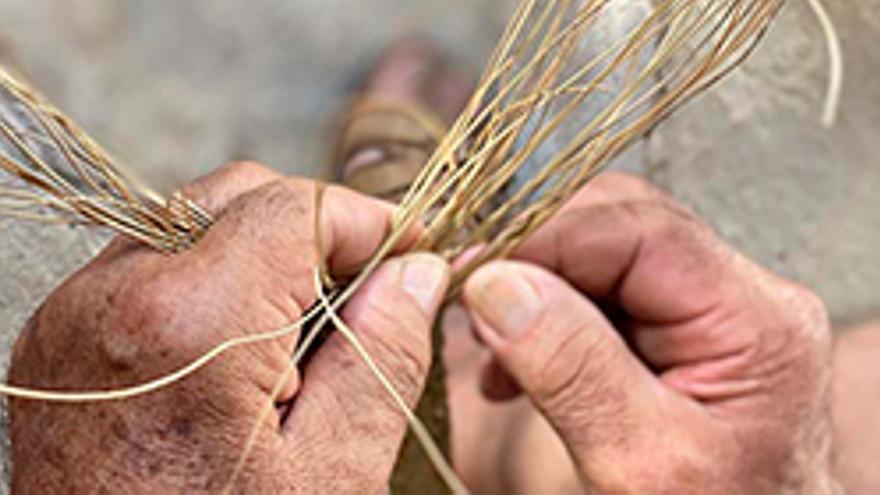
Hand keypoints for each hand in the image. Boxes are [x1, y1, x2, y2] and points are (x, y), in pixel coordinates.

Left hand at [8, 162, 450, 493]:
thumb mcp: (329, 475)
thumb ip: (382, 357)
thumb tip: (417, 275)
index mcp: (190, 322)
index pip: (296, 206)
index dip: (368, 220)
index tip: (409, 250)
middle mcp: (114, 299)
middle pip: (238, 193)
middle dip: (314, 225)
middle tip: (365, 284)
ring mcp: (74, 317)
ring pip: (192, 222)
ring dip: (262, 250)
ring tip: (305, 328)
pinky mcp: (61, 339)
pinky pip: (150, 266)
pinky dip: (210, 280)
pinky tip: (242, 349)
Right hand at [462, 173, 834, 493]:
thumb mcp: (636, 460)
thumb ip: (571, 367)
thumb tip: (496, 284)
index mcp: (756, 321)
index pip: (642, 232)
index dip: (549, 239)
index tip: (474, 271)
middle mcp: (744, 299)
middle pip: (623, 230)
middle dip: (539, 259)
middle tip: (473, 301)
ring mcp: (714, 314)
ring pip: (606, 258)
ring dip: (537, 292)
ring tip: (493, 347)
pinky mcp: (683, 335)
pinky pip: (605, 297)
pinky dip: (550, 321)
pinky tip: (517, 368)